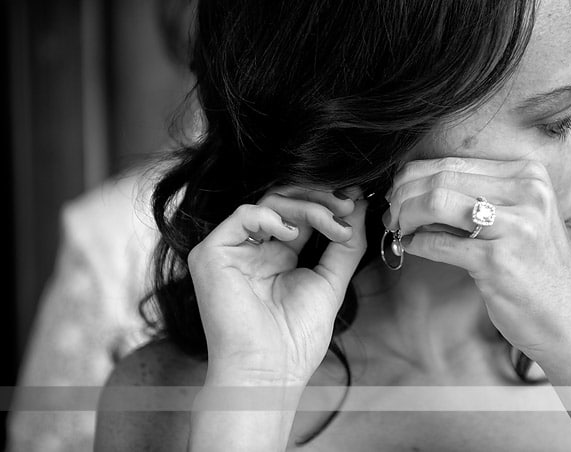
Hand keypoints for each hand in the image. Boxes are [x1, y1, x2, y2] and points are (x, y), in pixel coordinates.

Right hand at [187, 186, 366, 384]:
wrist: (268, 371)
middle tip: (348, 205)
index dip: (329, 204)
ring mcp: (233, 250)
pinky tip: (294, 234)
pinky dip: (272, 216)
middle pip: (286, 201)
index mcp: (279, 256)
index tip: (357, 202)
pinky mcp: (212, 254)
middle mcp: (254, 250)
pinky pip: (243, 215)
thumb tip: (359, 205)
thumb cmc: (295, 339)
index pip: (302, 214)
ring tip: (332, 223)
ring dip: (308, 207)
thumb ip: (345, 244)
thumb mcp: (331, 282)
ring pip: (270, 203)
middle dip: (321, 198)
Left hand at [385, 157, 570, 360]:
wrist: (569, 321)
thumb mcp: (517, 220)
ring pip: (436, 203)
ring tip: (399, 227)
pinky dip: (417, 244)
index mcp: (529, 176)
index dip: (415, 175)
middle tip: (391, 212)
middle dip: (404, 194)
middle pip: (441, 178)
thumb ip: (474, 199)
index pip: (455, 162)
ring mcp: (514, 227)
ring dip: (406, 215)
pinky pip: (439, 244)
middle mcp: (526, 194)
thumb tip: (414, 189)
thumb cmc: (537, 270)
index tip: (398, 192)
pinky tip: (411, 247)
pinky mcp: (498, 262)